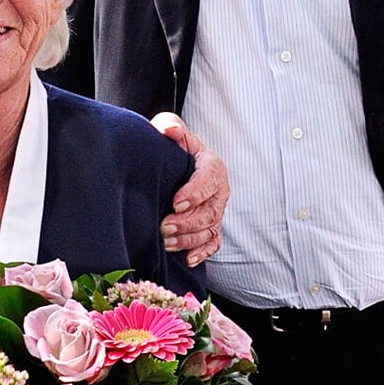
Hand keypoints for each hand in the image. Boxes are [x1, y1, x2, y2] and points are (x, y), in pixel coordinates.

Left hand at [152, 112, 228, 266]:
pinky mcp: (211, 227)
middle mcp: (219, 191)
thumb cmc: (173, 147)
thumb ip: (170, 126)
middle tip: (164, 226)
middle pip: (210, 210)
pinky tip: (187, 258)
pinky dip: (202, 252)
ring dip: (189, 239)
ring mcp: (216, 211)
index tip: (176, 203)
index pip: (210, 179)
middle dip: (188, 222)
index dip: (195, 193)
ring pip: (210, 229)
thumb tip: (169, 131)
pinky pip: (213, 243)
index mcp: (212, 166)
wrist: (175, 165)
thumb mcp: (171, 129)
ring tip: (166, 241)